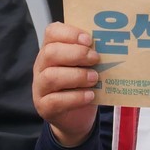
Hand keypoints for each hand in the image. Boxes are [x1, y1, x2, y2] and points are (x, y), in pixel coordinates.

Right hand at [33, 23, 100, 146]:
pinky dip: (76, 97)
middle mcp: (41, 66)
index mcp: (50, 49)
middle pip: (50, 53)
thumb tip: (108, 44)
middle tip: (95, 59)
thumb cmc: (81, 84)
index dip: (70, 33)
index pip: (52, 32)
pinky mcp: (44, 107)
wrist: (75, 116)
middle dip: (76, 54)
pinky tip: (90, 96)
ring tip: (94, 78)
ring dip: (77, 76)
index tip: (89, 40)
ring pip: (51, 76)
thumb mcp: (85, 66)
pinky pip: (55, 100)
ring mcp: (40, 87)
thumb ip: (89, 54)